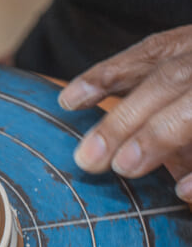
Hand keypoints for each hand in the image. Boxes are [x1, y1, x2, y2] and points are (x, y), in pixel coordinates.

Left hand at [58, 26, 191, 199]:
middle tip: (87, 159)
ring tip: (124, 167)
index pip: (150, 54)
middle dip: (125, 118)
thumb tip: (91, 128)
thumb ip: (147, 93)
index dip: (107, 75)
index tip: (66, 102)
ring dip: (158, 135)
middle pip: (168, 80)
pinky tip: (182, 192)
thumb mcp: (185, 70)